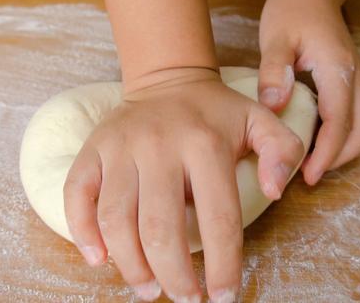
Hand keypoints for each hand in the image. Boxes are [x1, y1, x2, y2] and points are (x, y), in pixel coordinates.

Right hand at [63, 67, 303, 301]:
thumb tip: (275, 192)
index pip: (218, 218)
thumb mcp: (260, 120)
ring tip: (149, 290)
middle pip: (160, 228)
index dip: (222, 265)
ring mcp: (120, 147)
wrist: (168, 78)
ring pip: (116, 219)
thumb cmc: (216, 112)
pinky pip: (76, 195)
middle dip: (174, 276)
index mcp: (205, 144)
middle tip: (186, 299)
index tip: (224, 295)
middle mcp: (159, 146)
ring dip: (131, 265)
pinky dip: (82, 232)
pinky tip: (99, 259)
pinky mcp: (92, 149)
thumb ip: (282, 151)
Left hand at [258, 0, 359, 185]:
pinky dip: (357, 130)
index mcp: (337, 68)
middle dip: (340, 158)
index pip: (339, 122)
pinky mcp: (359, 76)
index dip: (326, 154)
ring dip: (351, 146)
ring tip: (321, 159)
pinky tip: (335, 135)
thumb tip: (276, 106)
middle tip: (310, 174)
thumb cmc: (291, 10)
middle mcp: (357, 75)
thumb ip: (274, 72)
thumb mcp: (275, 37)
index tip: (308, 176)